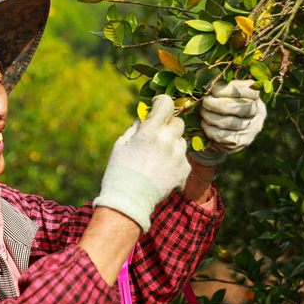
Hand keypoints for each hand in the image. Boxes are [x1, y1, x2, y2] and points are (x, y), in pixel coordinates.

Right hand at [94, 95, 190, 231]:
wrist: (129, 200)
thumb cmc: (120, 171)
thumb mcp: (121, 144)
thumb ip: (136, 128)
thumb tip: (144, 118)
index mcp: (151, 131)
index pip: (166, 103)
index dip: (161, 102)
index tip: (156, 106)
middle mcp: (168, 141)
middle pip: (178, 122)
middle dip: (168, 125)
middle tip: (156, 135)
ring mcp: (178, 157)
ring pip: (181, 142)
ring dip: (172, 144)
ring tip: (157, 158)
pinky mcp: (183, 172)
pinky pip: (183, 160)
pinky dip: (174, 163)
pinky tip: (161, 172)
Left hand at [190, 79, 266, 165]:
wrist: (223, 128)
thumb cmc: (223, 102)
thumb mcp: (224, 90)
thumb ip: (219, 86)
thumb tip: (209, 88)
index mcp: (256, 97)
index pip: (249, 91)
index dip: (230, 90)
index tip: (214, 90)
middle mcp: (259, 113)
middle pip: (240, 109)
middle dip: (217, 104)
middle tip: (205, 102)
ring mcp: (252, 130)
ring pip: (229, 123)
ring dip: (210, 117)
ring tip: (203, 112)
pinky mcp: (241, 142)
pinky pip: (222, 136)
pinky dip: (209, 129)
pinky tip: (205, 124)